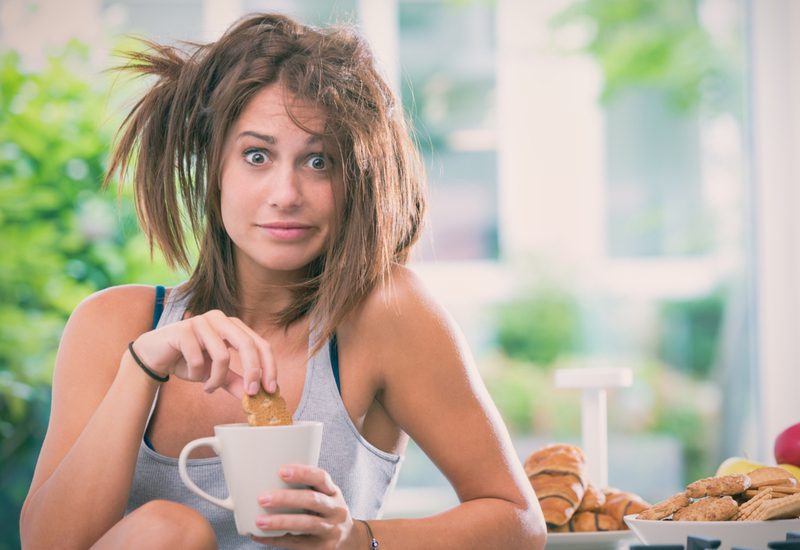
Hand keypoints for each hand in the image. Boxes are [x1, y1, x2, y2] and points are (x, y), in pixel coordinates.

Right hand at [129, 309, 275, 397]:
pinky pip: (198, 359)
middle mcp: (220, 319)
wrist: (153, 355)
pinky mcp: (183, 330)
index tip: (271, 389)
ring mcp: (201, 321)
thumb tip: (255, 395)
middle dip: (252, 371)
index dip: (269, 366)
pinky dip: (197, 374)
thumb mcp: (215, 374)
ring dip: (216, 378)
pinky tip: (190, 373)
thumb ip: (235, 381)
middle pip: (247, 344)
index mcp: (233, 326)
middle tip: (251, 393)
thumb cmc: (187, 360)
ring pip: (222, 355)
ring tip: (208, 387)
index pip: (260, 343)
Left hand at [252, 465, 359, 548]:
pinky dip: (277, 539)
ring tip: (260, 521)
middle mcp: (336, 509)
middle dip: (286, 499)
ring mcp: (331, 529)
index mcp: (333, 492)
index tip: (281, 471)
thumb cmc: (327, 512)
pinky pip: (298, 543)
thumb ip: (307, 488)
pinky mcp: (323, 547)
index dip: (302, 473)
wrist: (348, 540)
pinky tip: (261, 536)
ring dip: (281, 522)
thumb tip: (267, 480)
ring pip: (306, 524)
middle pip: (312, 500)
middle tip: (263, 498)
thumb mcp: (326, 497)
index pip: (321, 478)